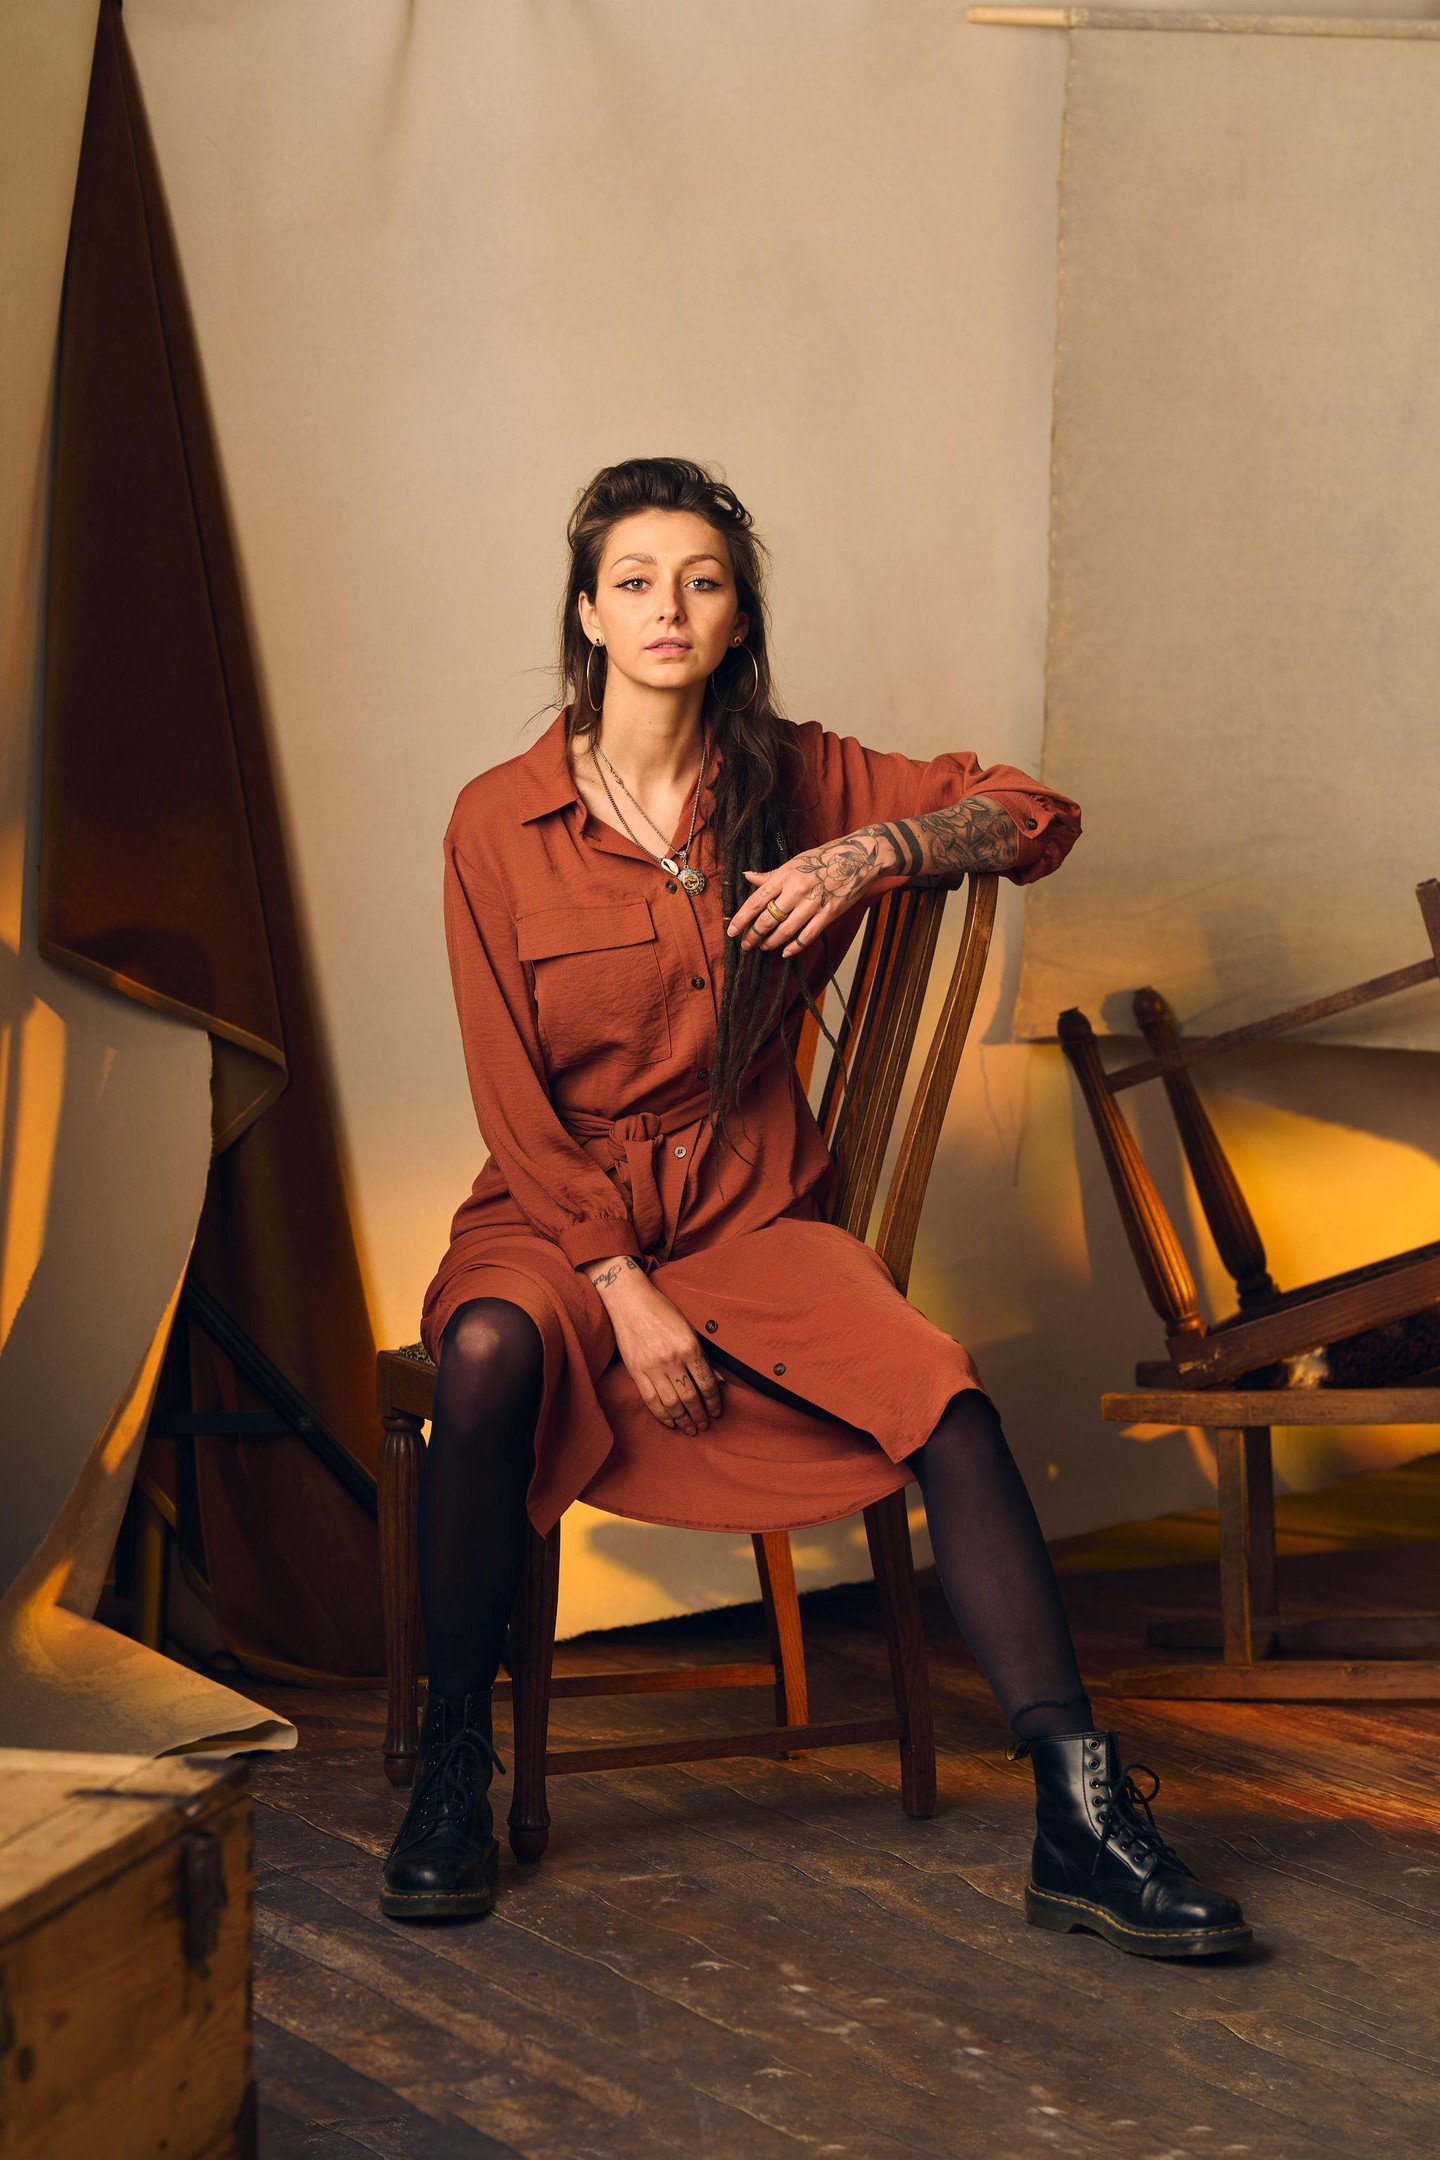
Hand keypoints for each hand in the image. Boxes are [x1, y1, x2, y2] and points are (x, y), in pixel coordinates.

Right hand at [599, 1271, 727, 1432]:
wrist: (630, 1300)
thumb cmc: (662, 1310)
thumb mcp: (689, 1328)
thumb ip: (703, 1356)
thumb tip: (719, 1380)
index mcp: (689, 1347)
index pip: (707, 1383)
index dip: (714, 1402)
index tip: (717, 1412)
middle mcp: (672, 1360)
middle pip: (690, 1397)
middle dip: (700, 1415)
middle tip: (704, 1425)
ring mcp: (652, 1367)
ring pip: (671, 1403)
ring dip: (683, 1420)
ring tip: (690, 1429)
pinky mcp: (636, 1371)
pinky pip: (650, 1400)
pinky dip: (661, 1415)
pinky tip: (670, 1422)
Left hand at [725, 835, 879, 955]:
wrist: (858, 858)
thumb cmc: (823, 858)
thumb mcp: (794, 862)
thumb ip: (771, 875)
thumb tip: (748, 877)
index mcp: (785, 876)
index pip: (756, 901)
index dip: (741, 919)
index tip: (732, 931)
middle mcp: (796, 891)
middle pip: (768, 919)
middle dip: (753, 935)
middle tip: (746, 944)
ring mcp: (813, 904)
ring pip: (785, 930)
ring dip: (771, 942)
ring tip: (762, 947)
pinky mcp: (828, 914)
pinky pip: (807, 936)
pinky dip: (794, 947)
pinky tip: (785, 952)